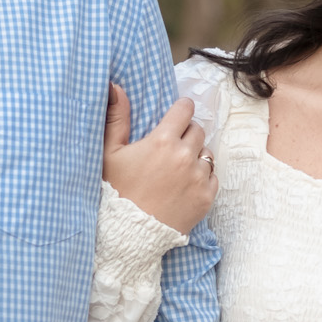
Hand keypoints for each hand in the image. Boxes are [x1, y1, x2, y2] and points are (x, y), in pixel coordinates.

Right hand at [102, 83, 217, 233]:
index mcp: (162, 141)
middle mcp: (185, 156)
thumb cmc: (114, 192)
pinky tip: (184, 185)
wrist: (127, 234)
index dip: (180, 110)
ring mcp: (198, 177)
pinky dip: (202, 178)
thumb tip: (115, 87)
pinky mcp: (206, 197)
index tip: (177, 116)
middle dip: (186, 134)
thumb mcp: (109, 154)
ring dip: (195, 157)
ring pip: (206, 154)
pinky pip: (212, 177)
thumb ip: (116, 118)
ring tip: (177, 169)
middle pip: (197, 131)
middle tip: (172, 147)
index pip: (184, 110)